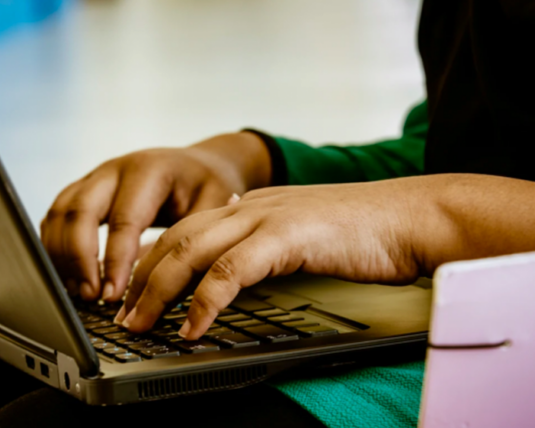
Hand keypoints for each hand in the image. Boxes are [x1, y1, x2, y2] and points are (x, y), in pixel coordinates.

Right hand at [40, 132, 271, 301]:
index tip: (113, 296)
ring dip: (62, 256)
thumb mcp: (215, 205)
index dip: (114, 261)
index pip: (123, 220)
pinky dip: (56, 249)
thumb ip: (192, 238)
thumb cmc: (207, 186)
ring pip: (59, 213)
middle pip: (78, 211)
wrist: (197, 164)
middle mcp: (114, 169)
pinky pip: (56, 217)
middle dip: (78, 259)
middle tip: (90, 297)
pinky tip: (71, 278)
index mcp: (149, 170)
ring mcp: (94, 178)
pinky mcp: (83, 190)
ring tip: (80, 293)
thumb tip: (167, 281)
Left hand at [119, 178, 431, 338]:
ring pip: (191, 251)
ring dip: (158, 291)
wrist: (414, 217)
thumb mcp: (301, 238)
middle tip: (121, 315)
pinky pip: (231, 271)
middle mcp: (250, 206)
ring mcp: (267, 216)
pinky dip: (205, 302)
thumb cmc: (364, 234)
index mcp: (250, 206)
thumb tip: (232, 277)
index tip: (130, 293)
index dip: (150, 262)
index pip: (183, 230)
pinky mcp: (287, 234)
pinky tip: (192, 328)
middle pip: (175, 238)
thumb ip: (264, 250)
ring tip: (139, 325)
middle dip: (141, 279)